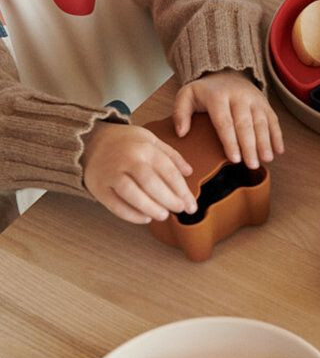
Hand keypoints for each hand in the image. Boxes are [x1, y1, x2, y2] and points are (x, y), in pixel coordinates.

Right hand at [82, 123, 196, 224]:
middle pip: (151, 183)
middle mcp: (127, 159)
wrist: (90, 140)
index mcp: (144, 147)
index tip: (191, 205)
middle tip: (179, 210)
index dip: (182, 191)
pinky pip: (115, 205)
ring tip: (163, 216)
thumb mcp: (151, 140)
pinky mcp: (98, 187)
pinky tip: (145, 218)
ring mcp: (111, 173)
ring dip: (150, 208)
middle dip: (169, 200)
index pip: (168, 171)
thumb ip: (171, 155)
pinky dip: (131, 215)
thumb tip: (189, 172)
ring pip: (131, 194)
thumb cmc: (126, 142)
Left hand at [173, 70, 284, 168]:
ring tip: (267, 159)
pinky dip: (277, 135)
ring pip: (261, 122)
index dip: (230, 141)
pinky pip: (273, 119)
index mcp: (217, 97)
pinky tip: (279, 150)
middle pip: (245, 124)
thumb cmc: (205, 91)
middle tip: (252, 164)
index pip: (224, 122)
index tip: (234, 159)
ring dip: (265, 142)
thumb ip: (180, 112)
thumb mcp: (186, 95)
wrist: (226, 72)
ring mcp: (254, 99)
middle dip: (250, 146)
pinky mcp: (265, 103)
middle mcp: (238, 97)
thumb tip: (181, 133)